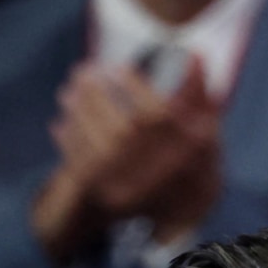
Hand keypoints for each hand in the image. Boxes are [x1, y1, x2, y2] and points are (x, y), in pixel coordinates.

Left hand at [40, 57, 222, 255]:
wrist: (183, 214)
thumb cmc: (195, 159)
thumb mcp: (205, 125)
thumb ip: (198, 91)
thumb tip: (195, 53)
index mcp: (188, 152)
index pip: (157, 115)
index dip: (134, 87)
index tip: (117, 67)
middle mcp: (160, 173)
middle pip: (122, 131)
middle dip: (98, 96)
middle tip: (83, 72)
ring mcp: (130, 189)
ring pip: (97, 148)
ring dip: (78, 114)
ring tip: (68, 92)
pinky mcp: (105, 199)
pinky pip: (81, 167)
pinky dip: (69, 141)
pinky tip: (62, 122)